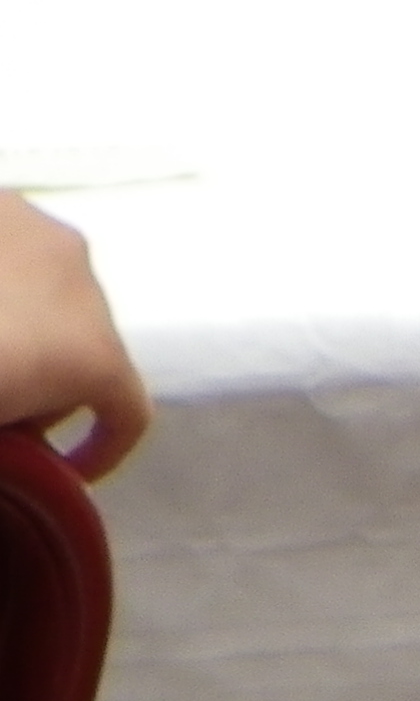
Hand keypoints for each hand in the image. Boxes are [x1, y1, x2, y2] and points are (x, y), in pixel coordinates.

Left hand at [0, 195, 149, 479]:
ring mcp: (34, 230)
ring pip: (46, 291)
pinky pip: (7, 250)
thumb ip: (7, 444)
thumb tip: (8, 450)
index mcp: (92, 352)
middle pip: (88, 346)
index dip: (103, 449)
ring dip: (19, 323)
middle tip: (3, 406)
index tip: (65, 470)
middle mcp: (83, 283)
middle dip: (50, 381)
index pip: (127, 413)